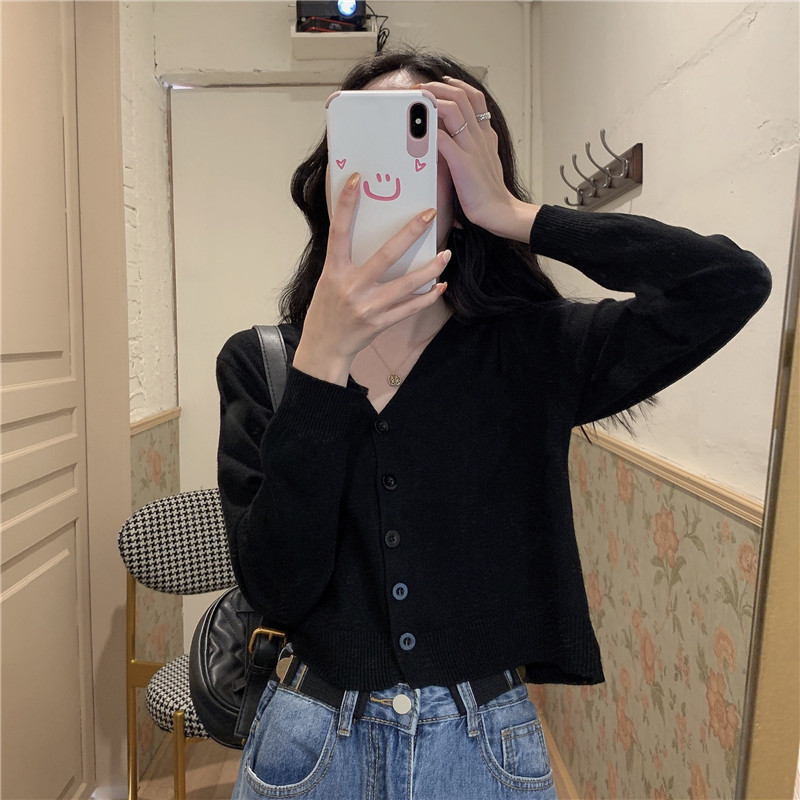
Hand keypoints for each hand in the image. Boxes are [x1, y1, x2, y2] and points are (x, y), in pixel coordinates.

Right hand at [293, 172, 449, 385]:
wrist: (324, 348)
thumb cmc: (326, 310)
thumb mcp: (328, 281)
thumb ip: (346, 261)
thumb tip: (367, 235)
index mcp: (334, 271)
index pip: (339, 232)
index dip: (345, 205)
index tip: (356, 179)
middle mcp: (351, 287)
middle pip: (386, 256)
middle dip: (410, 234)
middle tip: (430, 214)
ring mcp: (368, 306)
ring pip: (406, 285)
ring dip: (430, 269)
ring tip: (446, 255)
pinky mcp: (380, 322)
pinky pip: (410, 308)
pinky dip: (427, 297)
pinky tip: (440, 286)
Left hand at [418, 78, 538, 241]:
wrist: (498, 210)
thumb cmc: (487, 192)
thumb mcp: (482, 161)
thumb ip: (469, 147)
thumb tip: (449, 139)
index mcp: (486, 135)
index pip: (476, 98)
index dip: (458, 85)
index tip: (443, 82)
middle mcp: (480, 136)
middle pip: (463, 97)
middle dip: (440, 87)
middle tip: (423, 88)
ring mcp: (472, 148)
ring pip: (454, 110)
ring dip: (434, 100)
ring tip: (420, 99)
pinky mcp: (463, 163)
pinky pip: (444, 139)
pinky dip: (430, 130)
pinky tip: (419, 129)